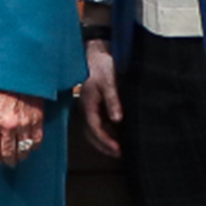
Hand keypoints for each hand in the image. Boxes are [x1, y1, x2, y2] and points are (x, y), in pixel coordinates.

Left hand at [0, 87, 47, 168]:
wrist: (18, 71)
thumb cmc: (0, 83)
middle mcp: (8, 125)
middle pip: (8, 153)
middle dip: (8, 160)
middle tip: (9, 162)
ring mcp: (24, 124)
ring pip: (24, 150)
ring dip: (21, 155)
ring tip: (20, 156)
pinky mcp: (38, 119)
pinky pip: (37, 140)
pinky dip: (34, 146)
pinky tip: (31, 146)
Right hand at [78, 39, 123, 156]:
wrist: (94, 50)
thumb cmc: (100, 64)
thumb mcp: (108, 81)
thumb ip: (112, 100)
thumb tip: (117, 120)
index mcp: (88, 105)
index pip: (95, 130)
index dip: (106, 142)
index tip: (119, 150)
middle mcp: (86, 108)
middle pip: (91, 134)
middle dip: (104, 147)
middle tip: (119, 155)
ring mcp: (88, 106)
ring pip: (93, 129)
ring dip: (104, 140)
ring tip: (118, 148)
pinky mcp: (93, 102)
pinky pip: (97, 121)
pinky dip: (105, 130)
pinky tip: (116, 132)